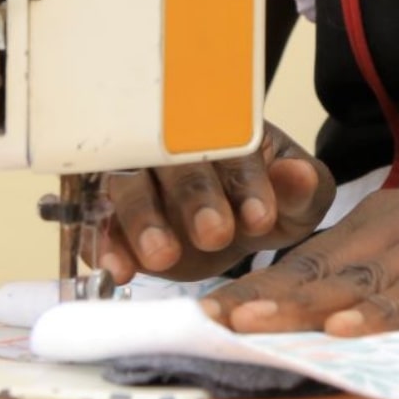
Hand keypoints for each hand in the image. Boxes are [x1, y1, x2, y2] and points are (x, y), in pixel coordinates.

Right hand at [100, 122, 335, 284]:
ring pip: (129, 184)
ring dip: (143, 219)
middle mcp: (172, 143)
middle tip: (214, 235)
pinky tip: (117, 268)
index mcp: (225, 129)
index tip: (261, 218)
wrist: (224, 231)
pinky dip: (104, 243)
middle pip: (176, 161)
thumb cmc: (259, 205)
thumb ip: (301, 189)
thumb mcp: (294, 202)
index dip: (247, 182)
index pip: (233, 147)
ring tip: (162, 257)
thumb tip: (296, 172)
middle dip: (195, 198)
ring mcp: (134, 174)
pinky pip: (96, 221)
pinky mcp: (106, 211)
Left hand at [200, 174, 398, 336]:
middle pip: (319, 268)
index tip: (208, 309)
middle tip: (207, 318)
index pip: (308, 256)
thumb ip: (379, 269)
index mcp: (384, 221)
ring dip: (301, 303)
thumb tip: (321, 304)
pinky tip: (346, 326)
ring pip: (357, 282)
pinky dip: (381, 313)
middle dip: (262, 296)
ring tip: (251, 321)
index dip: (259, 284)